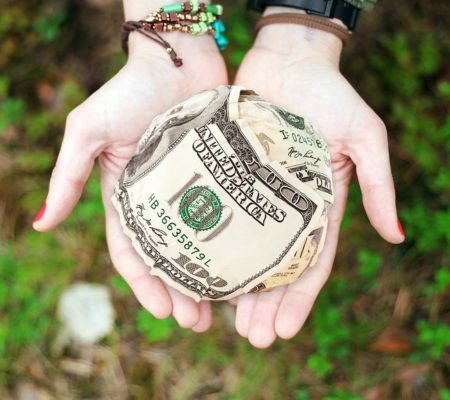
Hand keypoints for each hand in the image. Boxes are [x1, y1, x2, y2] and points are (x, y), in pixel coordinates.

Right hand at [33, 31, 226, 330]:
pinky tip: (246, 268)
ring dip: (207, 280)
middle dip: (179, 294)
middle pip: (169, 259)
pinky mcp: (220, 179)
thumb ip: (67, 177)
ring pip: (200, 246)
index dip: (145, 285)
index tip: (164, 312)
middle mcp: (160, 200)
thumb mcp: (89, 131)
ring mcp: (192, 191)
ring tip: (224, 310)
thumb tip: (42, 225)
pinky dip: (231, 246)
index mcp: (128, 196)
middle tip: (198, 323)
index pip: (133, 253)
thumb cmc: (131, 90)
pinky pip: (226, 219)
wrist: (178, 56)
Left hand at [232, 9, 404, 347]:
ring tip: (220, 320)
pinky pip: (218, 217)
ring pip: (244, 250)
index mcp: (318, 205)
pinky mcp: (228, 176)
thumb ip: (379, 184)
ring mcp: (255, 194)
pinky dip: (211, 246)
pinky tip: (198, 271)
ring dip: (236, 287)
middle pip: (274, 267)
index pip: (311, 263)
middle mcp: (285, 207)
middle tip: (251, 337)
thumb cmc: (329, 94)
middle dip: (265, 305)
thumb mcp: (364, 137)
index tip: (284, 331)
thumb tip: (396, 236)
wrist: (287, 59)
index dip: (299, 299)